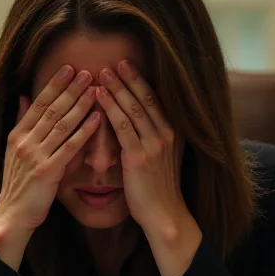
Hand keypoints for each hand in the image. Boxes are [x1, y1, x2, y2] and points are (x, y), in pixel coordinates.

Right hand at [0, 65, 99, 269]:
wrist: (12, 216)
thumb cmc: (18, 185)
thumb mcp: (13, 151)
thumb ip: (21, 123)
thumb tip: (23, 97)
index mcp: (17, 135)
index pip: (38, 103)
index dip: (54, 85)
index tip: (69, 68)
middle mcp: (24, 142)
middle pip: (51, 109)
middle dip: (70, 89)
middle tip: (87, 71)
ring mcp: (35, 156)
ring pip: (61, 124)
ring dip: (79, 104)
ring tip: (95, 88)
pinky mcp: (48, 172)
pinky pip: (69, 147)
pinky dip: (84, 131)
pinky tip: (97, 118)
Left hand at [95, 60, 184, 233]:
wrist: (164, 214)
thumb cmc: (159, 189)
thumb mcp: (164, 158)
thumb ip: (156, 139)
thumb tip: (145, 123)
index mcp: (174, 133)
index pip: (157, 99)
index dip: (141, 81)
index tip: (127, 65)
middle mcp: (167, 134)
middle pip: (146, 98)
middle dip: (129, 79)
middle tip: (114, 61)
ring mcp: (154, 145)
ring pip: (133, 108)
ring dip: (117, 89)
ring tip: (102, 73)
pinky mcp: (139, 157)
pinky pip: (122, 127)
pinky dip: (110, 109)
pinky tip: (99, 98)